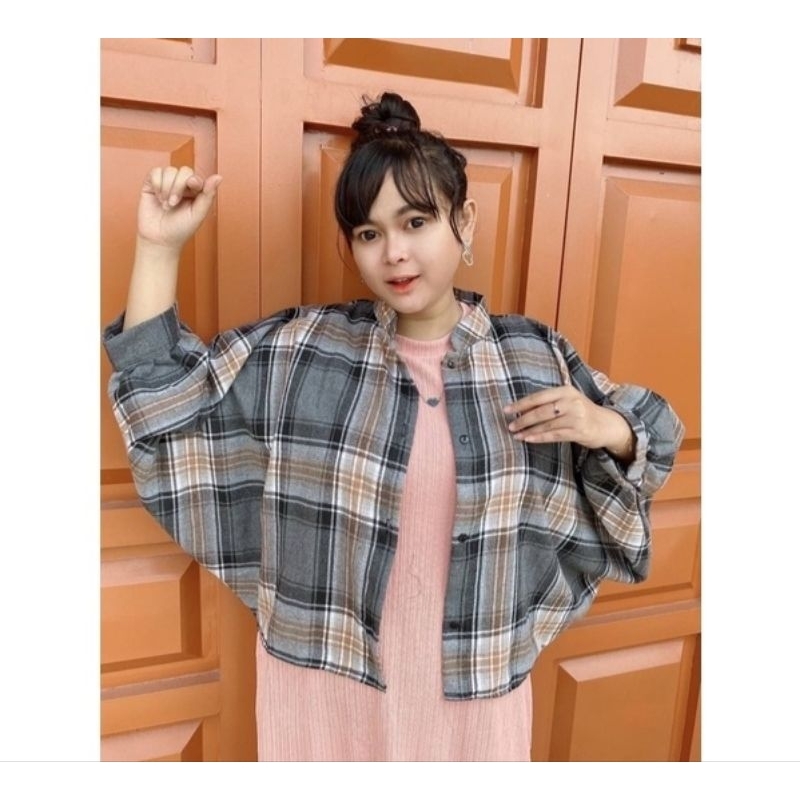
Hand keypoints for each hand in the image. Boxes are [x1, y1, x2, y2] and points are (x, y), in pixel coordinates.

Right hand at [137, 166, 222, 251]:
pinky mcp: (151, 184)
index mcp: (196, 192)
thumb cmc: (181, 229)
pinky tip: (158, 197)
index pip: (196, 176)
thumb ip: (208, 195)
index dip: (193, 180)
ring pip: (169, 170)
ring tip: (166, 205)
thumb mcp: (198, 214)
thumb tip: (219, 177)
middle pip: (184, 171)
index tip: (191, 187)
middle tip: (173, 204)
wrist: (160, 239)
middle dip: (178, 187)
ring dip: (167, 188)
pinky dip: (157, 184)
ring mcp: (167, 183)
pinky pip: (155, 171)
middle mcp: (182, 186)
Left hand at [504, 386, 634, 462]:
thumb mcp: (567, 400)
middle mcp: (571, 402)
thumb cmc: (581, 411)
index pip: (538, 397)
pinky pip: (555, 435)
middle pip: (541, 411)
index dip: (521, 404)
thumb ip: (548, 402)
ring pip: (547, 424)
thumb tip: (521, 409)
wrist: (607, 424)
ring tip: (516, 434)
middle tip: (510, 426)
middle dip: (523, 419)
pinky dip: (540, 437)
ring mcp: (576, 417)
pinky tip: (529, 439)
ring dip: (529, 430)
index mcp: (566, 391)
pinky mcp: (579, 432)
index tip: (506, 410)